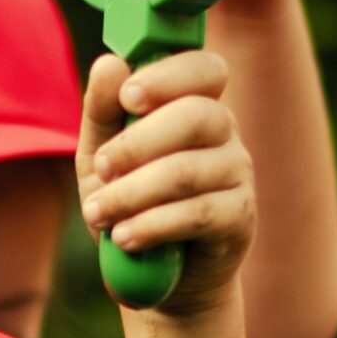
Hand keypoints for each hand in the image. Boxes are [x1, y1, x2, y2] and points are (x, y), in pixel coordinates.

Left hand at [78, 49, 254, 307]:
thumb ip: (102, 112)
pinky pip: (198, 213)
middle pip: (199, 116)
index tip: (128, 96)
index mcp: (194, 106)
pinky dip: (152, 225)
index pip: (205, 69)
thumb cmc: (129, 203)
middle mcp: (224, 134)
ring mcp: (237, 174)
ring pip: (189, 170)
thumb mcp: (100, 157)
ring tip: (97, 214)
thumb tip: (109, 62)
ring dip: (132, 193)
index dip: (170, 76)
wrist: (152, 275)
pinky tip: (124, 238)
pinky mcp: (239, 218)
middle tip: (101, 169)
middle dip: (139, 143)